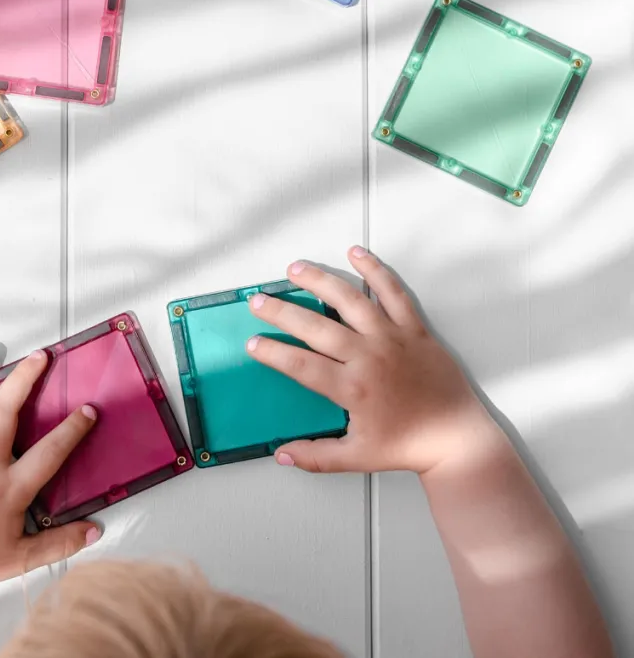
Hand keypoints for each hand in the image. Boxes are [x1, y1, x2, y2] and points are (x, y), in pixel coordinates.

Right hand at [247, 247, 499, 476]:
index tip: (253, 344)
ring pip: (350, 300)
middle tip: (258, 301)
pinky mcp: (415, 328)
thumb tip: (281, 454)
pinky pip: (393, 292)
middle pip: (316, 327)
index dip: (274, 353)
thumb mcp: (358, 457)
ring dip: (320, 281)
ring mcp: (393, 338)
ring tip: (295, 269)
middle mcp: (369, 357)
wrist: (457, 438)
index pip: (301, 365)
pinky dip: (375, 271)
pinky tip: (356, 253)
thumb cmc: (407, 446)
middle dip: (282, 312)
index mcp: (353, 389)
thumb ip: (316, 456)